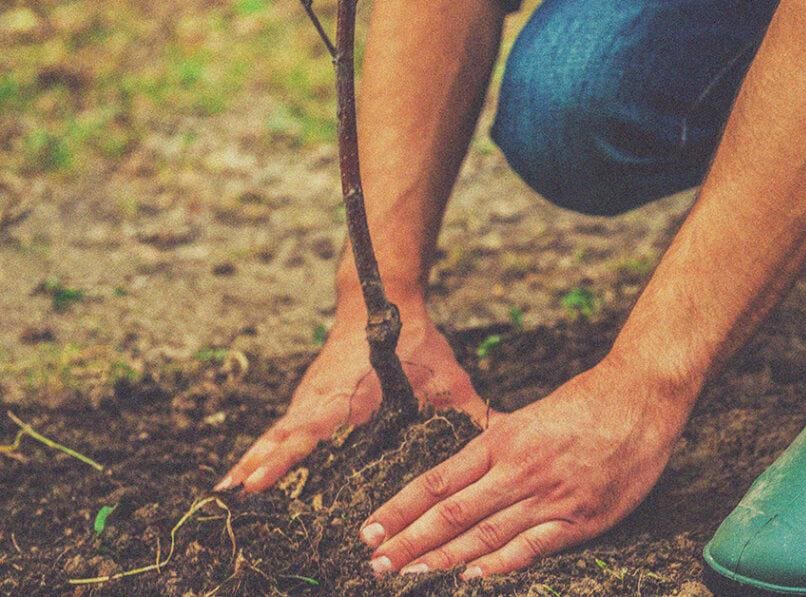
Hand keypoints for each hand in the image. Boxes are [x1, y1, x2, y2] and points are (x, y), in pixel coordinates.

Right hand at [215, 295, 486, 492]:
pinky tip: (249, 472)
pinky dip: (265, 447)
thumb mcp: (447, 377)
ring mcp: (311, 396)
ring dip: (254, 458)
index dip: (285, 458)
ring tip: (227, 493)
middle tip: (234, 497)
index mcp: (351, 396)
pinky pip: (284, 426)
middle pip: (284, 436)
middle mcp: (323, 398)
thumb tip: (506, 435)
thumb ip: (471, 412)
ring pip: (278, 431)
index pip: (311, 431)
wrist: (380, 297)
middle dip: (259, 465)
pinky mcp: (310, 396)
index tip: (258, 481)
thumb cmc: (417, 340)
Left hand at [357, 358, 692, 577]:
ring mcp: (549, 497)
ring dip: (442, 557)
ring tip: (408, 574)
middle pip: (452, 512)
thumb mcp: (530, 415)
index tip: (370, 528)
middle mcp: (518, 470)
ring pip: (484, 533)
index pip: (437, 480)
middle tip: (376, 563)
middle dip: (409, 540)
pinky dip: (500, 563)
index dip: (401, 508)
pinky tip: (470, 577)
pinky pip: (533, 546)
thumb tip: (465, 461)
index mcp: (501, 441)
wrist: (641, 397)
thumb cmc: (586, 402)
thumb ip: (498, 443)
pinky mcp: (581, 518)